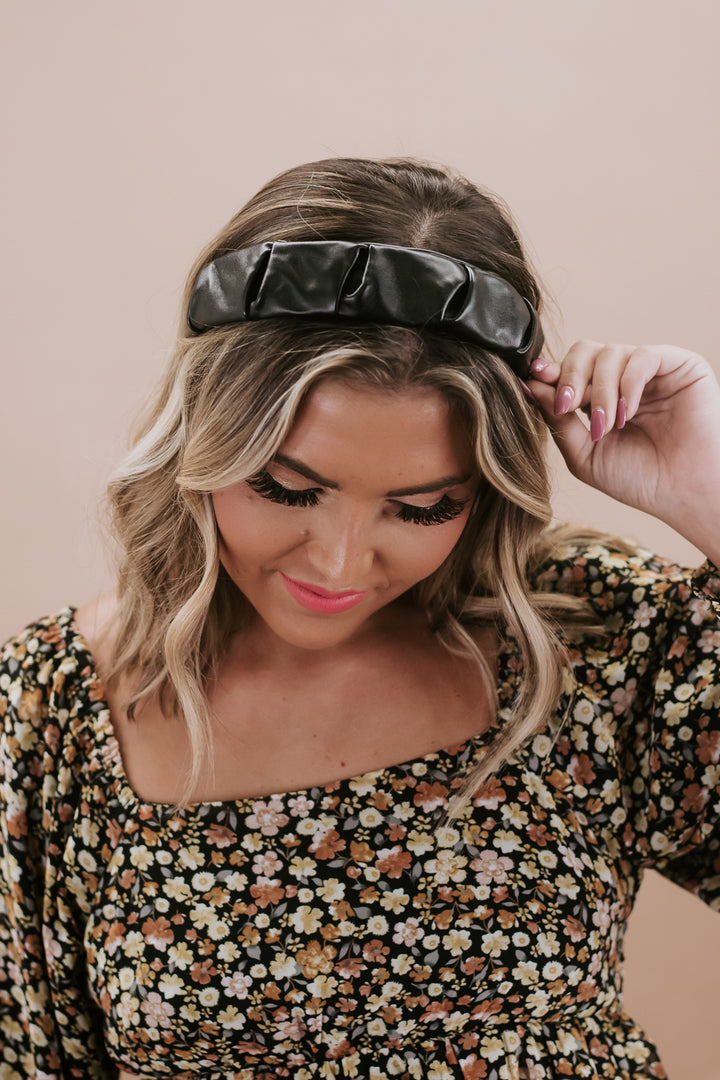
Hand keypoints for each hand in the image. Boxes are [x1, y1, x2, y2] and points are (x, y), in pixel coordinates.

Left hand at [526, 342, 719, 560]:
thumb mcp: (584, 454)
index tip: (534, 378)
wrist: (682, 494)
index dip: (551, 372)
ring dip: (601, 391)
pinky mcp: (678, 365)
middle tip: (566, 406)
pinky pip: (642, 357)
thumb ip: (558, 420)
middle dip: (570, 376)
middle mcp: (624, 379)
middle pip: (585, 351)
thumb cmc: (637, 479)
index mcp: (600, 397)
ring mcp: (651, 370)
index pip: (571, 370)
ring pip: (610, 353)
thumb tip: (529, 384)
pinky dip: (628, 384)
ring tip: (607, 425)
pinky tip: (628, 413)